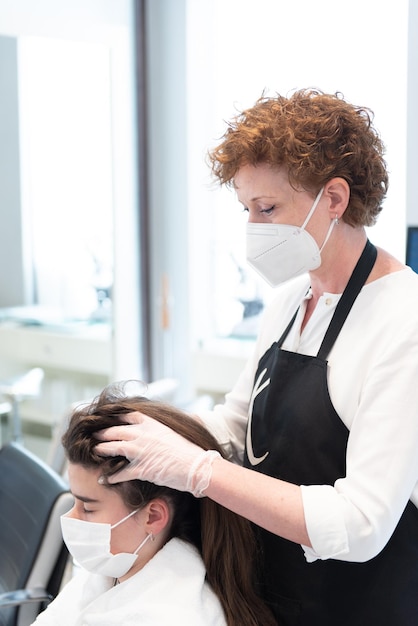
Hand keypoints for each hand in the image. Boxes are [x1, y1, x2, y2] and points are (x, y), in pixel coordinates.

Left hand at [94, 412, 219, 496]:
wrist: (196, 465)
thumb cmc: (187, 451)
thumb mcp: (171, 433)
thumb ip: (158, 431)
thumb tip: (154, 433)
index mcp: (152, 424)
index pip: (128, 416)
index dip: (116, 417)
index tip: (108, 418)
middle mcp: (143, 434)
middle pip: (116, 430)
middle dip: (104, 433)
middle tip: (95, 434)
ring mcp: (141, 451)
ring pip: (114, 448)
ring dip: (103, 450)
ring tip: (95, 451)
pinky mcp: (141, 468)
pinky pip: (122, 472)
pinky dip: (112, 477)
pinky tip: (105, 479)